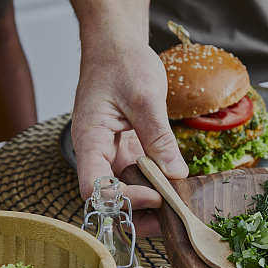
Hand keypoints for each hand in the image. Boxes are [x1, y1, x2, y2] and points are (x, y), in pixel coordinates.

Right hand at [71, 43, 187, 236]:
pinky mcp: (128, 153)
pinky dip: (157, 187)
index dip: (124, 200)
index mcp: (90, 141)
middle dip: (139, 214)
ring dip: (150, 207)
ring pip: (126, 194)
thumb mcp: (145, 97)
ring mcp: (112, 156)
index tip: (156, 196)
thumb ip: (159, 137)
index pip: (95, 188)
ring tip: (178, 211)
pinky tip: (178, 190)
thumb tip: (175, 173)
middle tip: (172, 219)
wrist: (117, 47)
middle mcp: (97, 154)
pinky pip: (139, 179)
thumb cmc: (122, 64)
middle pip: (110, 200)